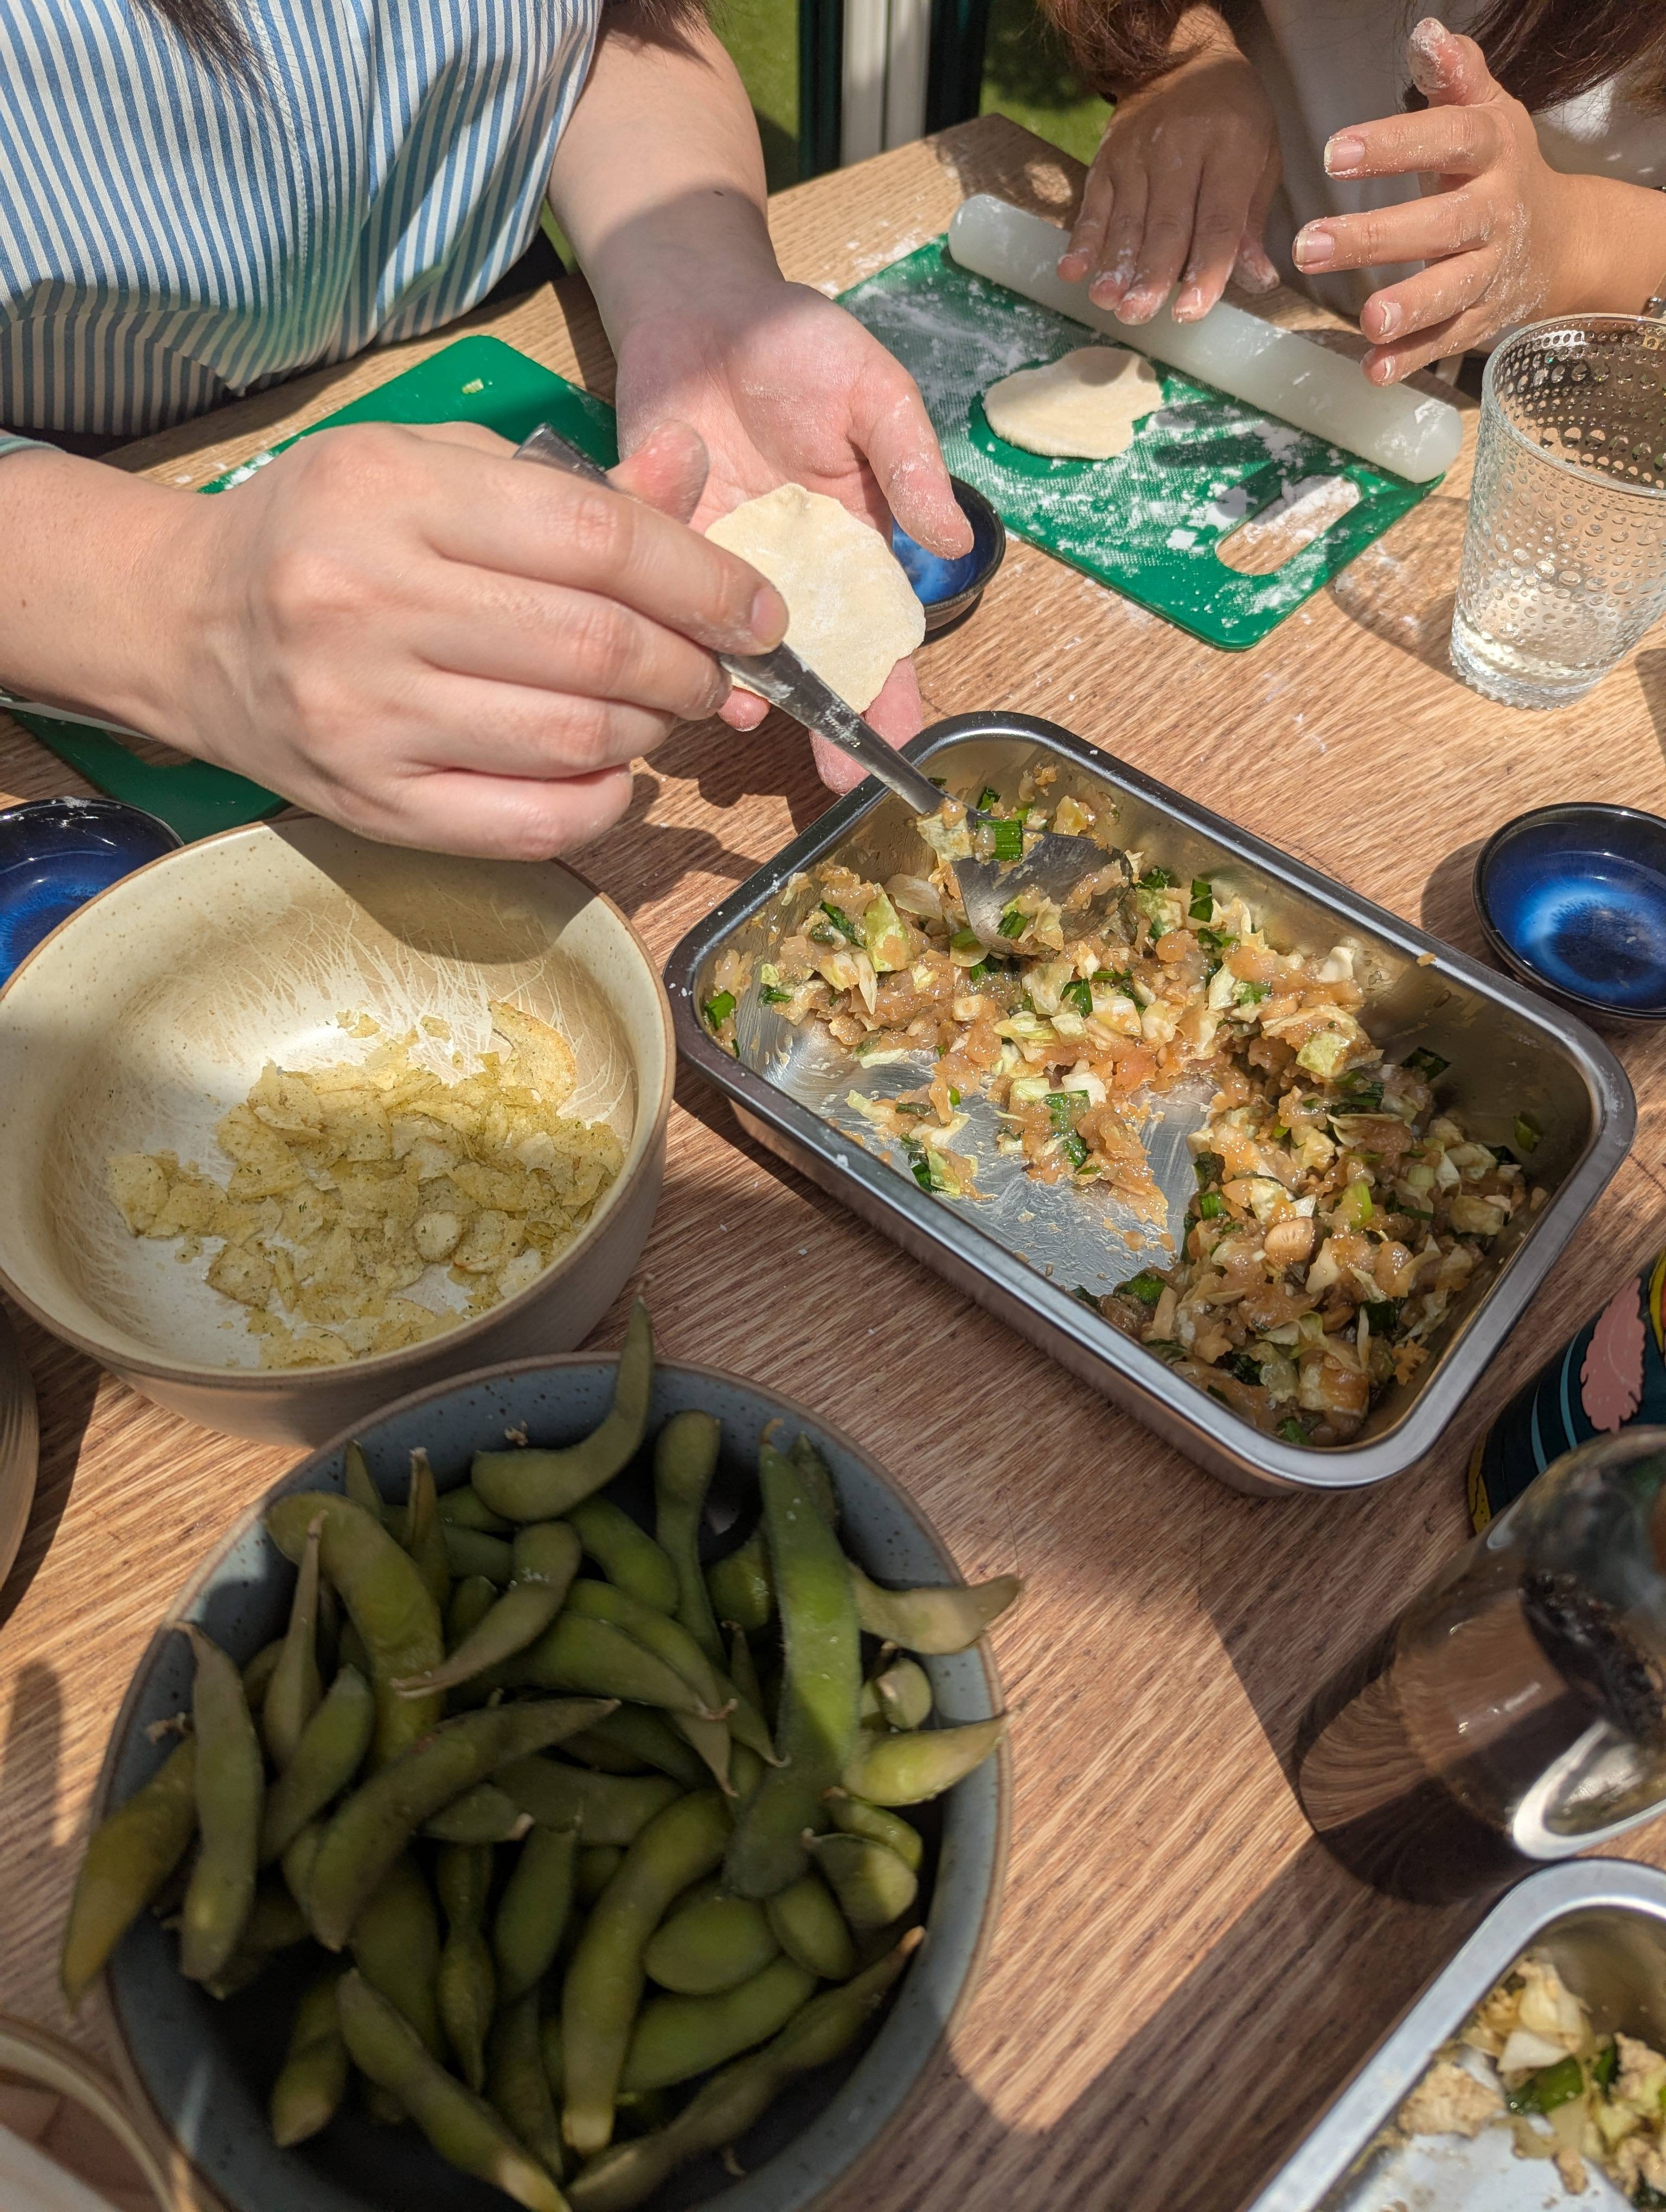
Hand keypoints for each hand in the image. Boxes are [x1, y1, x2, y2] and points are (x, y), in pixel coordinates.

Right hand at [147, 418, 786, 855]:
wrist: (187, 627)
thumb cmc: (329, 537)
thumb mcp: (431, 472)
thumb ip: (567, 484)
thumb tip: (694, 476)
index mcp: (390, 498)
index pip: (595, 540)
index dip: (702, 580)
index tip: (757, 610)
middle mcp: (372, 607)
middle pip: (597, 647)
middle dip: (691, 664)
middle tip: (716, 667)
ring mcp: (368, 718)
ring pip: (575, 740)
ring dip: (653, 732)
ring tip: (661, 710)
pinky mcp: (374, 806)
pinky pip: (533, 825)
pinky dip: (602, 802)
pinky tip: (611, 771)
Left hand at [613, 270, 969, 772]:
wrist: (702, 309)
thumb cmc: (801, 345)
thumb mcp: (874, 393)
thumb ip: (910, 465)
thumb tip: (952, 544)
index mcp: (853, 549)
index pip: (882, 636)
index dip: (893, 691)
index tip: (902, 742)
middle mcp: (791, 577)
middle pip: (816, 665)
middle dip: (828, 722)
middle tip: (837, 775)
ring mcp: (725, 571)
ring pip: (738, 652)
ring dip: (748, 690)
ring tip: (754, 717)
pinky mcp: (662, 553)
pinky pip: (669, 612)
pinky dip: (679, 639)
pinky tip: (693, 663)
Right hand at [1057, 8, 1279, 323]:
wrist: (1182, 60)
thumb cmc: (1233, 119)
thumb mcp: (1261, 158)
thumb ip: (1251, 221)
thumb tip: (1257, 280)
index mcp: (1230, 147)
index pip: (1216, 219)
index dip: (1205, 268)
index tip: (1192, 310)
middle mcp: (1180, 148)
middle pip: (1166, 223)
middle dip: (1151, 273)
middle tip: (1140, 314)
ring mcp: (1138, 154)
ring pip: (1126, 218)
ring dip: (1115, 265)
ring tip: (1109, 302)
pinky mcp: (1107, 160)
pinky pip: (1093, 205)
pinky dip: (1082, 240)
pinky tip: (1073, 271)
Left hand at [1294, 18, 1578, 381]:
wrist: (1562, 241)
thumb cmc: (1500, 169)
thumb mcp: (1486, 112)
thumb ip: (1456, 76)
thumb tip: (1427, 34)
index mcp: (1492, 153)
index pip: (1447, 139)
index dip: (1395, 145)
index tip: (1334, 152)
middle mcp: (1496, 213)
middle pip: (1442, 224)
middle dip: (1377, 236)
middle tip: (1309, 245)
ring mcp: (1491, 271)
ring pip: (1453, 290)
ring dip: (1411, 307)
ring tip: (1367, 318)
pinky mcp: (1483, 318)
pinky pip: (1447, 341)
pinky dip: (1411, 359)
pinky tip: (1373, 370)